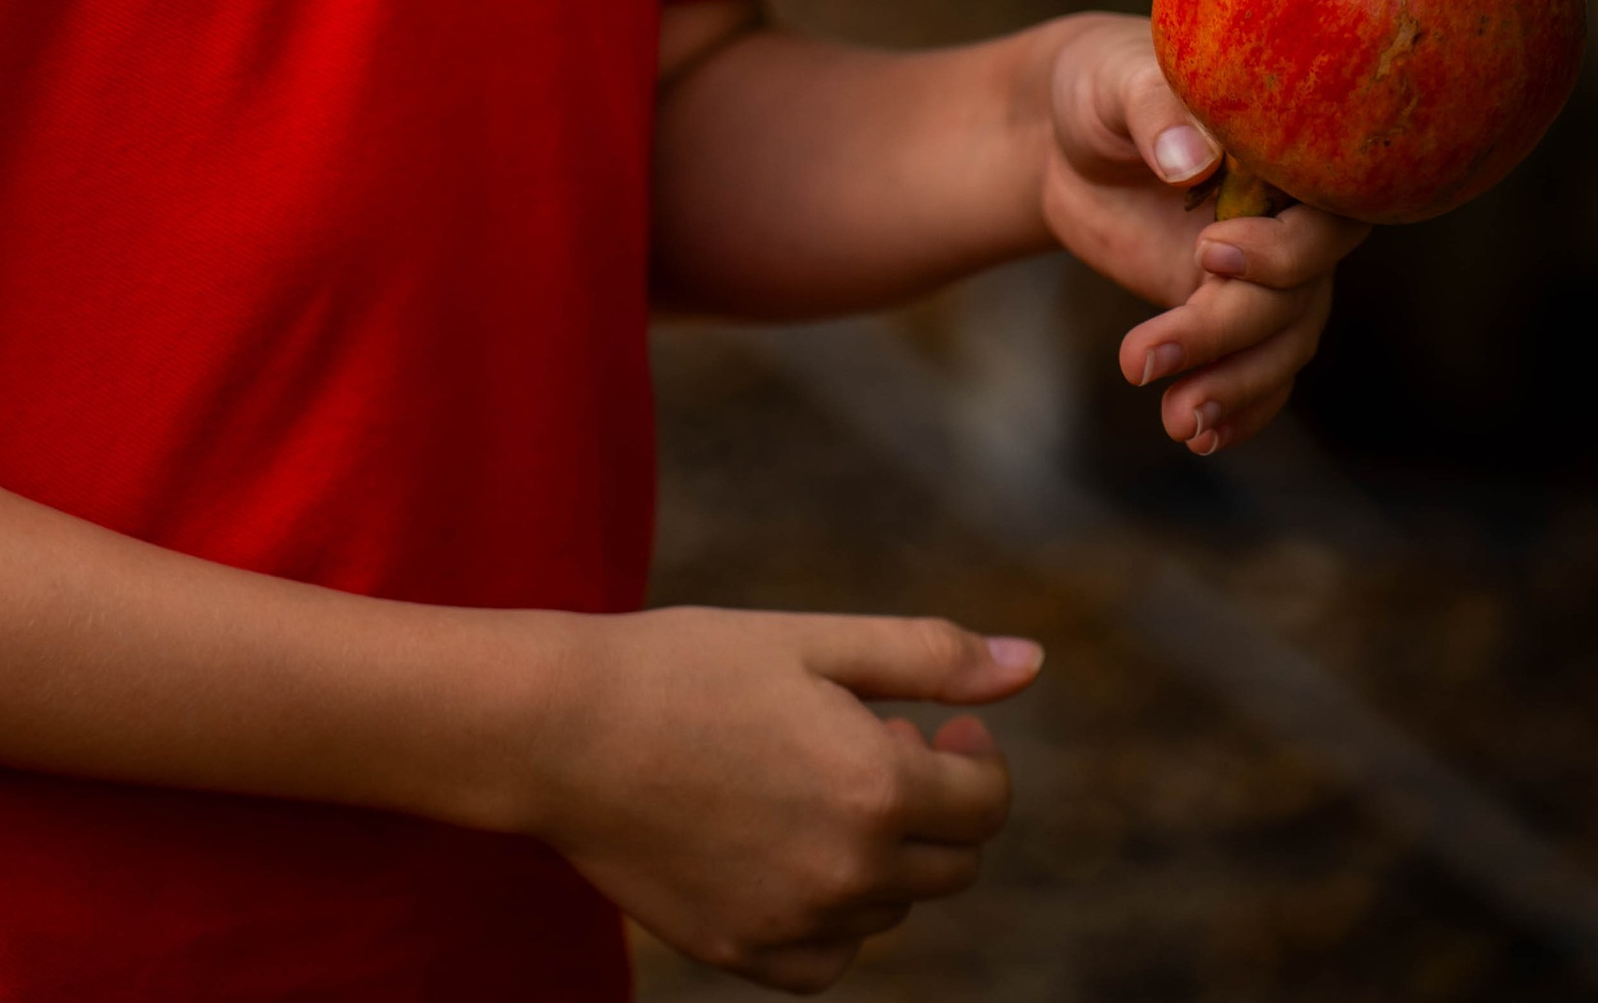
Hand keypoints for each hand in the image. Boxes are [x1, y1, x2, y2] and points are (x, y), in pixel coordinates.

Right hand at [525, 604, 1036, 990]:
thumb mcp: (814, 641)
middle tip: (871, 743)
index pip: (987, 802)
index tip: (934, 722)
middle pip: (950, 865)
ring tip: (809, 782)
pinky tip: (783, 847)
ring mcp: (798, 926)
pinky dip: (830, 914)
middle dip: (933, 804)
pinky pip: (830, 957)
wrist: (564, 732)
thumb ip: (931, 657)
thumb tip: (1033, 662)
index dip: (973, 754)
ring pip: (890, 909)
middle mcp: (851, 875)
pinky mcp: (747, 957)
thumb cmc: (690, 667)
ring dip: (880, 854)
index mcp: (878, 789)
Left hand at [1039, 14, 1367, 455]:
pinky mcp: (1230, 309)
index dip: (1282, 247)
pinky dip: (1240, 409)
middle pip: (1295, 294)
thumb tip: (1189, 164)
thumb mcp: (1117, 81)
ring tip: (1173, 420)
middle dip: (1227, 333)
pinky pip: (1261, 370)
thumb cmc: (1104, 84)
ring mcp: (1267, 271)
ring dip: (1234, 388)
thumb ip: (1157, 113)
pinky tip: (1197, 435)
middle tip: (1142, 357)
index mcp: (1286, 152)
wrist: (1068, 135)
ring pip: (1281, 343)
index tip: (1209, 253)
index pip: (1325, 212)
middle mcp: (1292, 218)